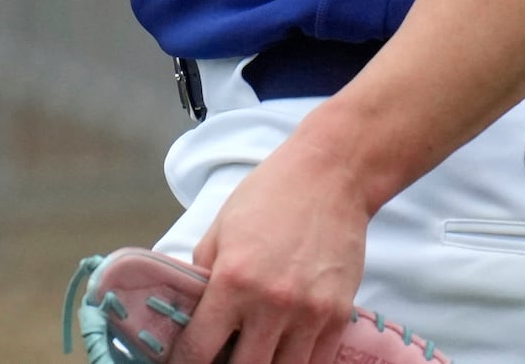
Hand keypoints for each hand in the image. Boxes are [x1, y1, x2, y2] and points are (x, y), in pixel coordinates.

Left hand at [175, 134, 372, 363]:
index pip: (200, 347)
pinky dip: (296, 362)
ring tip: (252, 352)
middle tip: (220, 358)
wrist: (329, 178)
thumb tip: (186, 311)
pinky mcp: (338, 317)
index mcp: (232, 280)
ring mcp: (309, 314)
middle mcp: (270, 304)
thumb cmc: (268, 197)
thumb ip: (201, 275)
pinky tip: (282, 352)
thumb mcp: (219, 230)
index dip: (185, 363)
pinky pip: (316, 362)